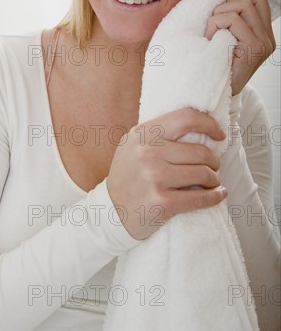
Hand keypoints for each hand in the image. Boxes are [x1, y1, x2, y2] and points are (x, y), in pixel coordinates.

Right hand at [106, 108, 227, 240]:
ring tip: (212, 182)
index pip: (185, 118)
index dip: (208, 124)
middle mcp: (148, 153)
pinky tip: (219, 195)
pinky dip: (215, 197)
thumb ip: (157, 134)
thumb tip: (197, 126)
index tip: (219, 135)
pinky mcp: (163, 202)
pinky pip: (201, 197)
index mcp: (142, 134)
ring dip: (214, 179)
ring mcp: (155, 177)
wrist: (111, 212)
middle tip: (213, 167)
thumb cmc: (128, 177)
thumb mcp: (132, 146)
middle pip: (200, 151)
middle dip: (213, 161)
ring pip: (204, 173)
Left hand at [205, 0, 275, 95]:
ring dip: (218, 16)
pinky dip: (215, 24)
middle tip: (213, 26)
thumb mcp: (225, 39)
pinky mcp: (254, 48)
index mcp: (263, 33)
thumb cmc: (214, 63)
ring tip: (210, 34)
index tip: (220, 13)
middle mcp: (268, 37)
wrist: (213, 93)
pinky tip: (210, 40)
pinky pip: (233, 20)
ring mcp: (263, 43)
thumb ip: (230, 22)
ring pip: (241, 6)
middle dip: (225, 6)